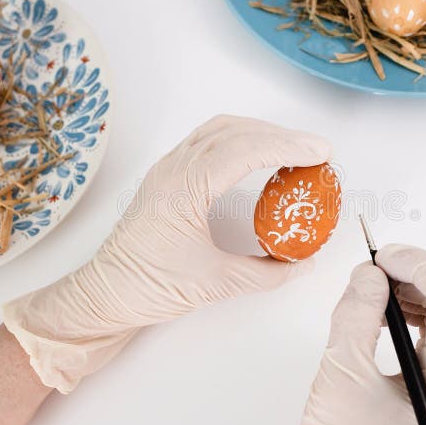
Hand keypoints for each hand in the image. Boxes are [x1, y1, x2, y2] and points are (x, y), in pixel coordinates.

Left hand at [3, 115, 330, 392]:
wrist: (105, 294)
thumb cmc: (150, 287)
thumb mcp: (215, 284)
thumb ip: (266, 274)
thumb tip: (303, 264)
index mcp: (184, 189)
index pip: (244, 151)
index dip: (287, 146)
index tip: (321, 152)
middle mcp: (173, 168)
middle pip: (234, 131)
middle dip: (280, 135)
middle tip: (315, 150)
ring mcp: (166, 168)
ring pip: (218, 130)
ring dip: (258, 132)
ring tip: (291, 147)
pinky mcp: (165, 176)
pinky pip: (205, 141)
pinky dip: (238, 139)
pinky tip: (255, 155)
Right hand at [299, 245, 425, 424]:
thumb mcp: (342, 379)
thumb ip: (356, 319)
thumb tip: (369, 275)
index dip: (422, 268)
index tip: (386, 255)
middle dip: (416, 274)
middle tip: (377, 263)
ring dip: (412, 288)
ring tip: (374, 282)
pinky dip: (408, 308)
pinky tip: (381, 305)